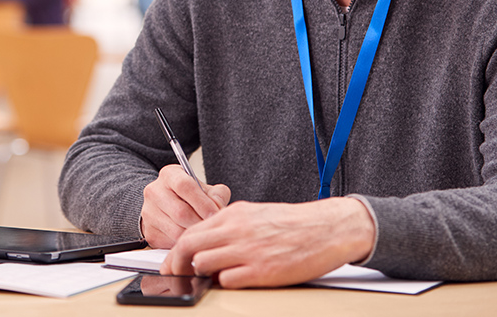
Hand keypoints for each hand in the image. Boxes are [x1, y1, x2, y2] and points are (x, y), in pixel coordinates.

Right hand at [140, 165, 230, 248]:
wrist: (167, 205)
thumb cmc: (190, 196)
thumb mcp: (204, 189)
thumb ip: (216, 195)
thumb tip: (218, 208)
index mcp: (169, 175)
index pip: (185, 186)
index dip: (202, 202)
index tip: (215, 213)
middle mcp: (154, 191)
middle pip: (180, 212)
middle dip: (200, 222)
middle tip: (213, 228)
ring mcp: (149, 212)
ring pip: (176, 230)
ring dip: (194, 235)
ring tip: (205, 235)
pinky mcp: (149, 231)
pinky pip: (170, 243)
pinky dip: (184, 244)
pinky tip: (193, 240)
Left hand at [160, 197, 374, 287]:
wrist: (327, 228)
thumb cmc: (293, 223)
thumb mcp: (255, 214)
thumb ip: (229, 225)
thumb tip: (206, 242)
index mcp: (234, 214)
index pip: (191, 230)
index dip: (175, 249)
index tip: (169, 261)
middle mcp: (237, 230)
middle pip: (189, 246)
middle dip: (175, 263)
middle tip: (172, 274)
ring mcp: (248, 250)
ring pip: (203, 264)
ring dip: (200, 273)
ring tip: (204, 278)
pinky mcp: (262, 271)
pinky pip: (228, 280)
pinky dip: (223, 283)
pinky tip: (230, 281)